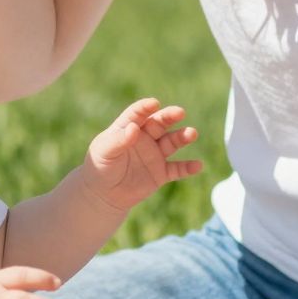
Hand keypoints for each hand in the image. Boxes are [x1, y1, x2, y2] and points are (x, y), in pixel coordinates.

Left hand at [82, 98, 202, 211]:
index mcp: (128, 128)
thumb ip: (118, 140)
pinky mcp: (161, 173)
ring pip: (172, 142)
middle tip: (179, 112)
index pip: (138, 113)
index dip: (145, 108)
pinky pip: (177, 169)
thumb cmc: (99, 167)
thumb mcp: (104, 152)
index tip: (154, 103)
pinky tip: (198, 165)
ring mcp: (154, 155)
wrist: (103, 194)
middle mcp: (144, 138)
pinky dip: (188, 168)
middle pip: (160, 123)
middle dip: (170, 116)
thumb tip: (134, 128)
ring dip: (182, 137)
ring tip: (192, 133)